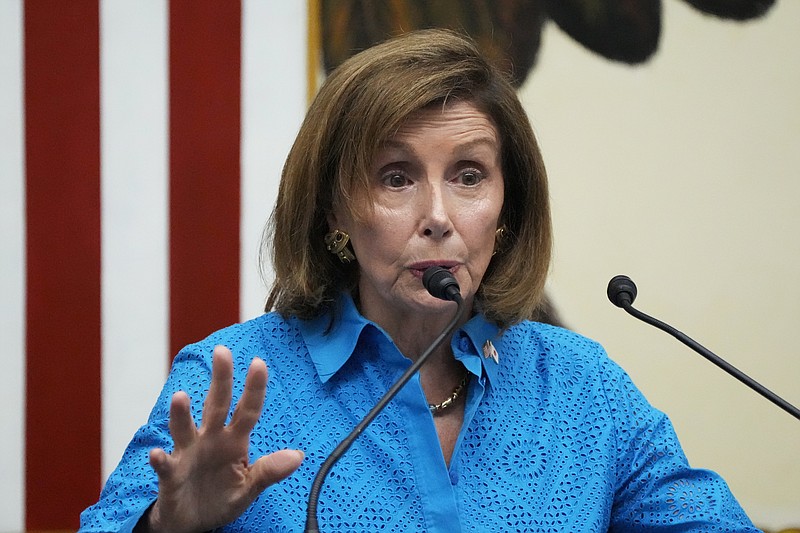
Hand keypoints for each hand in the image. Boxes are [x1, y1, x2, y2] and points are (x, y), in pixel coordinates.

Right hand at [140, 345, 303, 532]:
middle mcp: (210, 439)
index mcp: (234, 440)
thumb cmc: (222, 497)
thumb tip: (298, 456)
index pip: (247, 410)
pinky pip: (165, 465)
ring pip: (184, 429)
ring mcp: (188, 454)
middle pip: (216, 405)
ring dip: (182, 414)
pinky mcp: (170, 475)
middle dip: (220, 379)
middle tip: (222, 352)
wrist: (193, 522)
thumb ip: (269, 471)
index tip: (259, 363)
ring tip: (181, 397)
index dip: (254, 388)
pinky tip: (157, 454)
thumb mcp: (250, 487)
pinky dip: (160, 460)